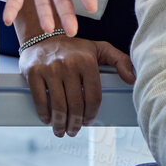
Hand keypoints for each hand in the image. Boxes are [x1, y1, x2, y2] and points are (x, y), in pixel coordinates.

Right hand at [17, 14, 135, 136]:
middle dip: (75, 123)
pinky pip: (40, 99)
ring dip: (60, 123)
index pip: (93, 97)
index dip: (91, 114)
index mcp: (86, 61)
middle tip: (74, 130)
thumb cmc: (73, 47)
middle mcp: (68, 64)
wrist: (41, 35)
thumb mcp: (99, 49)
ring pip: (58, 105)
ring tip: (61, 130)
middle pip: (76, 105)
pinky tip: (48, 119)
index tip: (88, 121)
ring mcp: (49, 68)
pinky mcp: (33, 72)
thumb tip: (132, 78)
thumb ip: (119, 60)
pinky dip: (44, 114)